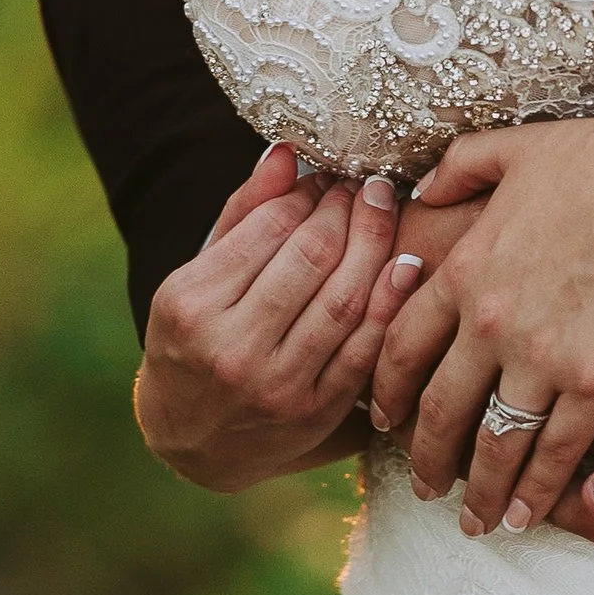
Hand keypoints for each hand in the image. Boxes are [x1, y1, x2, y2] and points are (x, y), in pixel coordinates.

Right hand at [135, 143, 472, 492]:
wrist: (189, 441)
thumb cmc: (193, 341)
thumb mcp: (196, 276)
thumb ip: (242, 213)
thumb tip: (285, 153)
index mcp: (191, 304)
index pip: (269, 227)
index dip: (309, 193)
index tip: (328, 176)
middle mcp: (230, 348)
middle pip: (312, 258)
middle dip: (348, 210)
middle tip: (368, 185)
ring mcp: (275, 385)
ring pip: (343, 298)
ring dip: (374, 242)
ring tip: (383, 209)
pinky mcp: (314, 412)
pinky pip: (364, 346)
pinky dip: (390, 300)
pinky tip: (404, 261)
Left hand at [365, 118, 593, 539]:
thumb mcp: (516, 150)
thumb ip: (462, 169)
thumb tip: (424, 188)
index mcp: (467, 271)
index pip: (404, 347)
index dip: (390, 391)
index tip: (387, 421)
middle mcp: (491, 324)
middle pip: (441, 409)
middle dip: (427, 457)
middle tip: (423, 488)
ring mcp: (542, 359)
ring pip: (495, 443)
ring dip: (480, 489)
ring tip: (475, 521)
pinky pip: (556, 452)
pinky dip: (538, 492)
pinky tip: (529, 514)